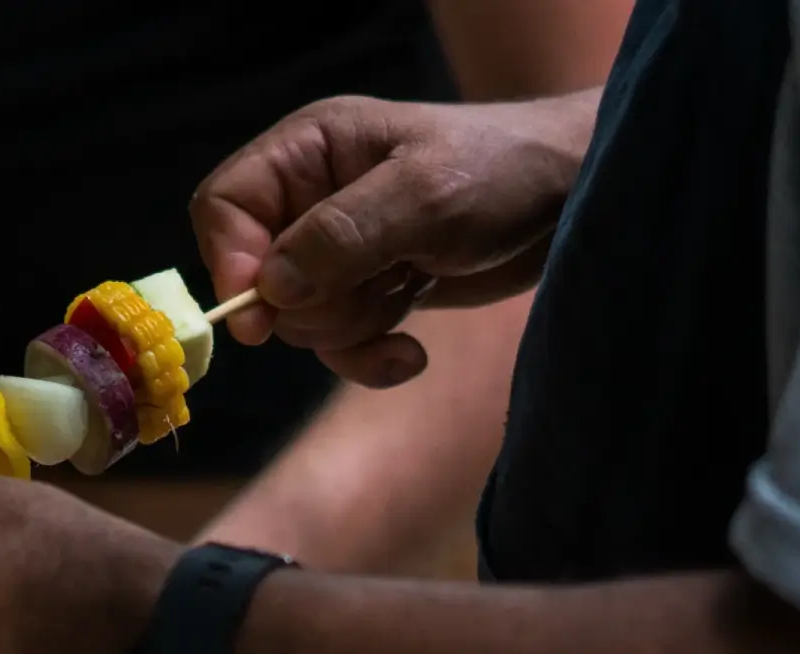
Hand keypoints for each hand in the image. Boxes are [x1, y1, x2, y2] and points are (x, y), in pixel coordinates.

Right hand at [191, 93, 590, 385]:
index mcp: (309, 150)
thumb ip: (341, 236)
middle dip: (316, 304)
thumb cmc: (503, 173)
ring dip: (353, 329)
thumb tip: (271, 290)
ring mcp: (341, 250)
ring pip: (302, 319)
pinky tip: (412, 353)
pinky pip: (339, 344)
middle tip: (377, 289)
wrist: (574, 202)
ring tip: (409, 297)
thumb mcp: (424, 196)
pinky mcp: (371, 290)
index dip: (231, 260)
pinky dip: (371, 357)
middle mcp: (313, 198)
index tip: (262, 314)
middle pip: (260, 276)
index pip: (226, 205)